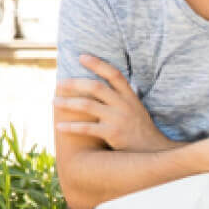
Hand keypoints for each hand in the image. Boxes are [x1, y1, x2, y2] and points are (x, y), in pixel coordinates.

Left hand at [54, 54, 173, 151]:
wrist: (154, 151)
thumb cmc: (141, 130)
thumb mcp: (136, 109)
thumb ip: (122, 97)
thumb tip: (105, 86)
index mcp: (130, 97)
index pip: (114, 74)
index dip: (98, 64)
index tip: (82, 57)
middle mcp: (124, 105)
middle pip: (96, 87)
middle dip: (75, 83)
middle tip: (59, 83)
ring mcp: (118, 119)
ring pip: (87, 105)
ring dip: (67, 103)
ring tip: (54, 102)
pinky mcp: (113, 133)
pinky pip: (87, 128)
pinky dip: (71, 127)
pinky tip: (58, 126)